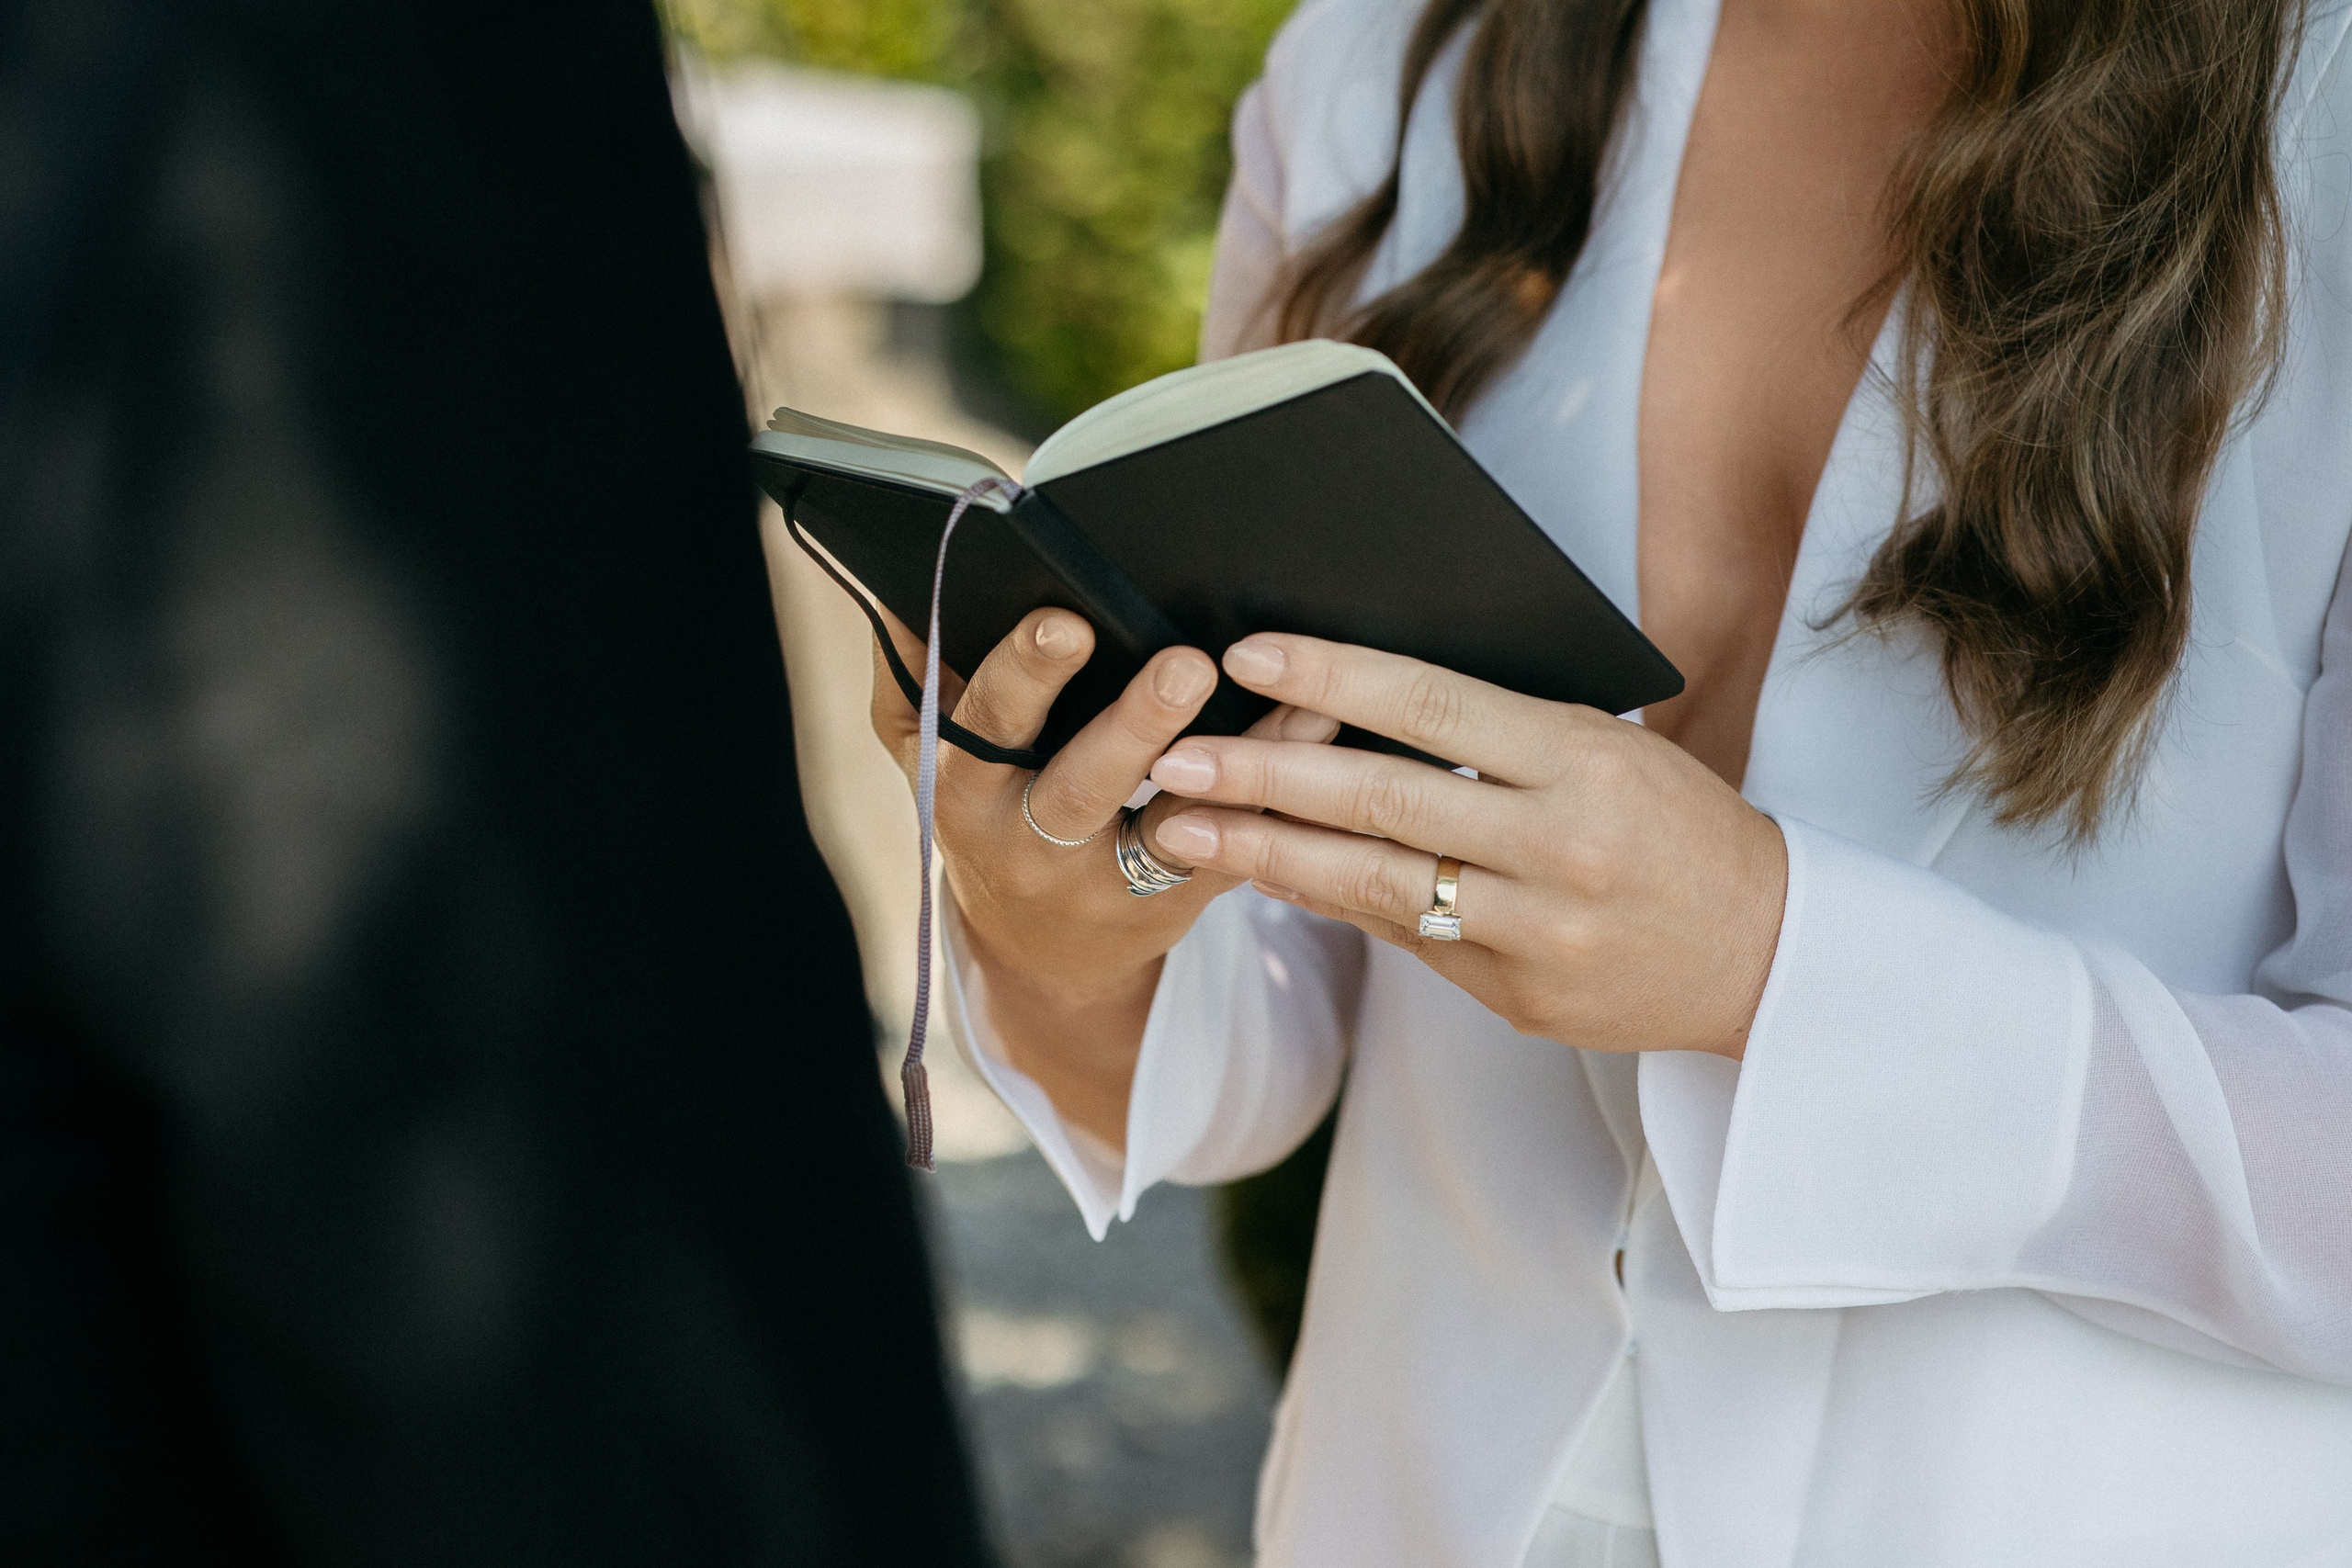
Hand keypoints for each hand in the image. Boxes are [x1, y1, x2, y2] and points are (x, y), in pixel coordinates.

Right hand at [871, 608, 1336, 1141]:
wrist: (1034, 950)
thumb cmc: (986, 811)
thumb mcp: (924, 757)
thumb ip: (912, 677)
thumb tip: (896, 585)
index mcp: (964, 791)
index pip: (986, 726)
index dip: (1024, 676)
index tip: (1067, 621)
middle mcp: (1029, 846)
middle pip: (1080, 786)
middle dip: (1132, 725)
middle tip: (1185, 662)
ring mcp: (1107, 884)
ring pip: (1172, 823)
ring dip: (1233, 761)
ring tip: (1291, 697)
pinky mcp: (1177, 905)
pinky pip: (1234, 844)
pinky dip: (1280, 787)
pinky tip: (1324, 723)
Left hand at [1142, 634, 1787, 1057]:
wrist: (1767, 954)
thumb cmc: (1680, 829)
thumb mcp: (1612, 751)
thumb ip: (1501, 732)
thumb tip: (1359, 700)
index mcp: (1586, 763)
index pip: (1436, 706)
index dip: (1334, 679)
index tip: (1249, 658)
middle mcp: (1559, 847)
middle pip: (1384, 799)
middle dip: (1265, 775)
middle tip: (1175, 755)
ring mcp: (1537, 932)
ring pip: (1375, 884)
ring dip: (1265, 851)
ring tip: (1181, 826)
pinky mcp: (1519, 997)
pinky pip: (1403, 941)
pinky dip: (1328, 901)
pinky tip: (1265, 872)